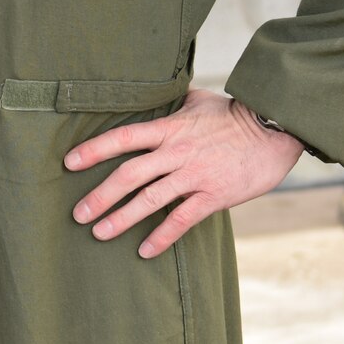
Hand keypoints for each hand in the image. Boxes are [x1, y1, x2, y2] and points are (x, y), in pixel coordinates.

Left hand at [64, 89, 304, 258]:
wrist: (275, 129)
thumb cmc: (234, 114)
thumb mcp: (197, 100)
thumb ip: (172, 103)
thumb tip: (155, 93)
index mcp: (168, 128)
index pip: (122, 138)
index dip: (93, 150)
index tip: (69, 163)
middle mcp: (176, 152)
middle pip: (128, 174)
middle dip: (100, 196)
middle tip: (77, 214)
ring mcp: (194, 175)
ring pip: (150, 200)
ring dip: (122, 219)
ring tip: (99, 233)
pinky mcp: (214, 195)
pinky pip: (182, 220)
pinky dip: (162, 237)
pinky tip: (144, 251)